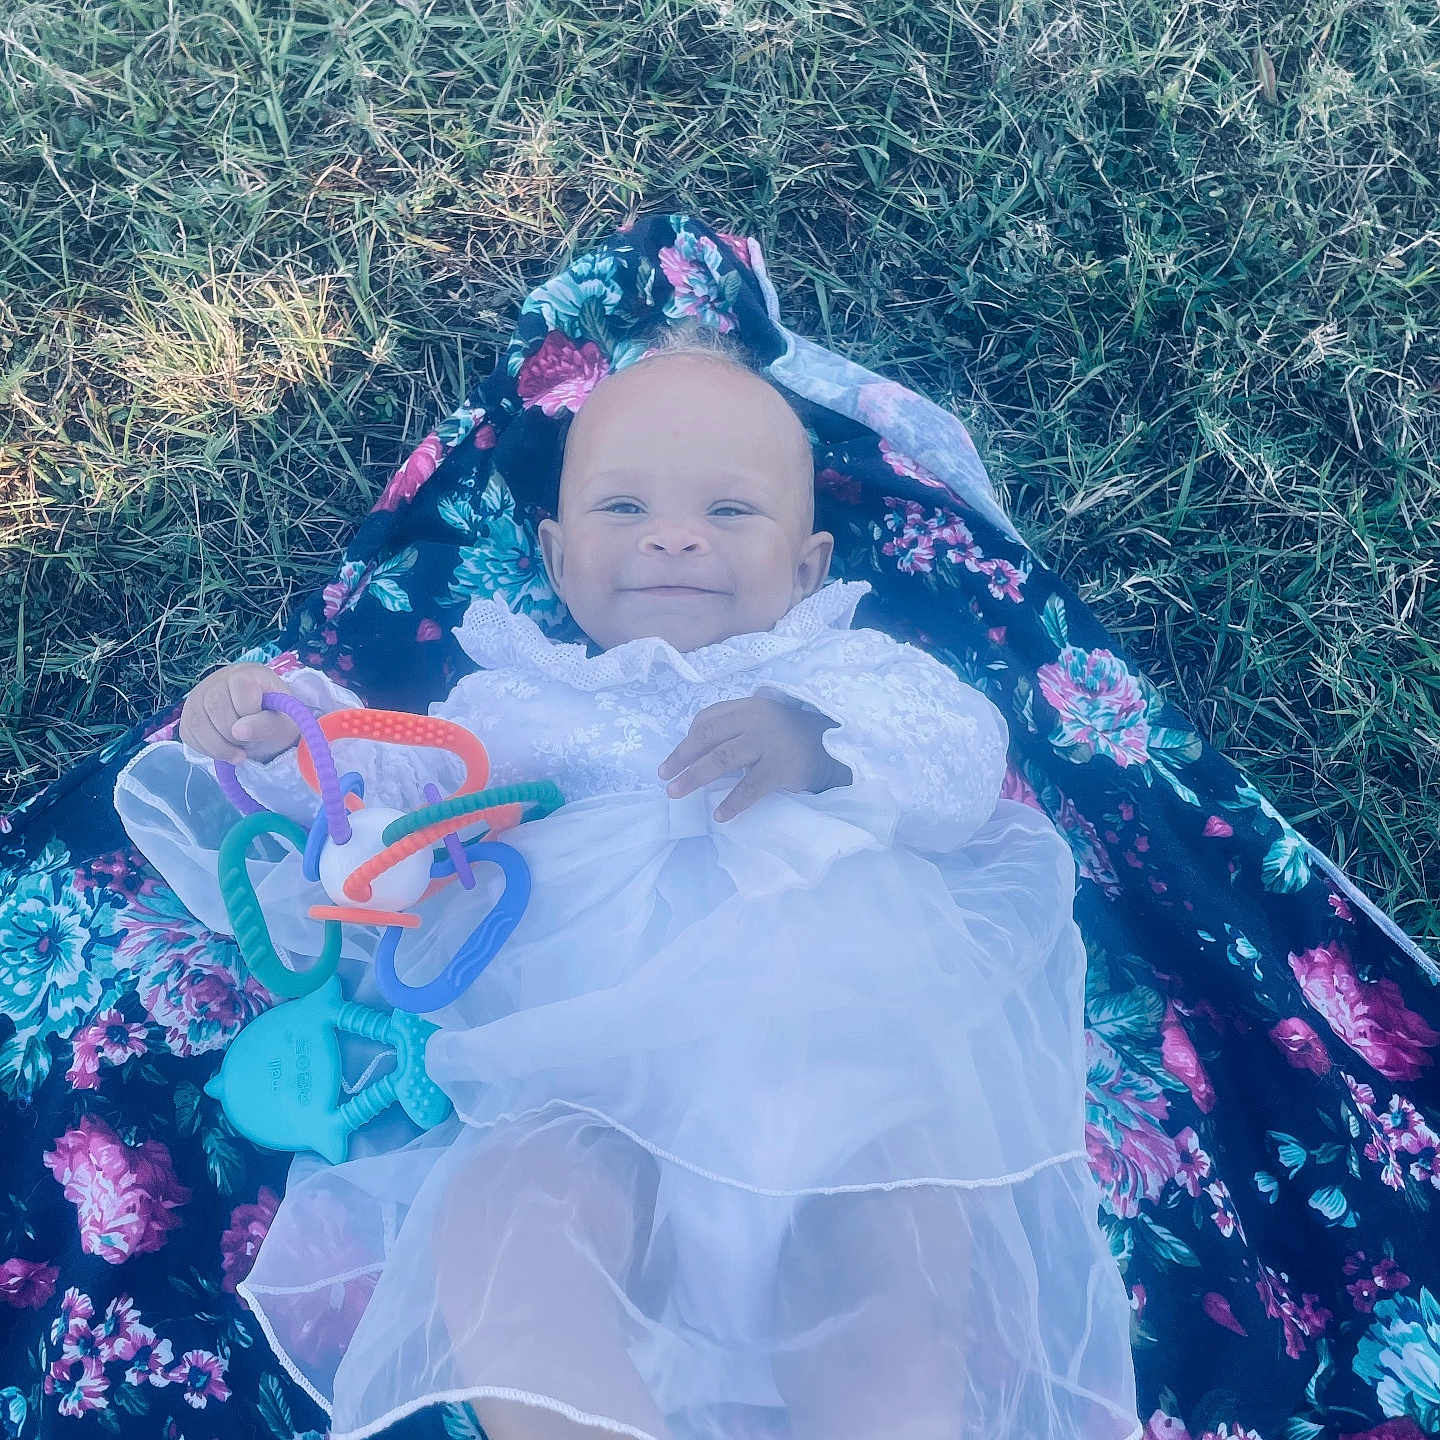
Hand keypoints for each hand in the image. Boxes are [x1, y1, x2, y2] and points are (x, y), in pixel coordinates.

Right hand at [178, 663, 301, 764]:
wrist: (263, 725)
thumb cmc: (276, 720)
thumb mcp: (283, 724)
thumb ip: (267, 725)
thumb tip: (238, 731)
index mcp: (248, 673)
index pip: (241, 689)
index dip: (252, 715)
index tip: (264, 727)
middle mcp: (219, 678)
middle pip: (215, 706)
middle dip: (234, 735)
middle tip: (250, 744)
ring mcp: (199, 695)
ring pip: (197, 721)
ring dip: (219, 747)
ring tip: (239, 752)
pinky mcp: (189, 714)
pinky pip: (189, 733)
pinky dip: (208, 750)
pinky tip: (226, 750)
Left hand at [657, 696, 852, 822]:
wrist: (832, 747)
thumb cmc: (790, 736)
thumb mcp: (762, 720)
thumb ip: (733, 727)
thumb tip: (694, 750)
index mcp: (748, 707)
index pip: (707, 720)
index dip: (687, 740)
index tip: (674, 760)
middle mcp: (755, 721)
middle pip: (707, 738)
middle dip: (681, 758)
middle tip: (663, 776)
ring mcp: (767, 744)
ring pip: (721, 759)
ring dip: (694, 777)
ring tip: (675, 792)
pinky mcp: (780, 767)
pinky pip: (750, 787)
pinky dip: (733, 802)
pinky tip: (719, 815)